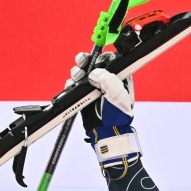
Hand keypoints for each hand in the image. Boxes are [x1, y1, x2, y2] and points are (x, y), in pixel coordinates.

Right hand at [70, 52, 139, 167]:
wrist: (107, 132)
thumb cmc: (117, 115)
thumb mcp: (118, 97)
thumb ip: (109, 81)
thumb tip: (94, 72)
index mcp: (119, 80)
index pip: (111, 62)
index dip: (103, 58)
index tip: (97, 59)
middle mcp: (106, 81)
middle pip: (93, 64)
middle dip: (85, 61)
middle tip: (81, 61)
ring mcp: (94, 87)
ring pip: (83, 73)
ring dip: (77, 71)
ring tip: (77, 76)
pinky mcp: (83, 94)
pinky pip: (74, 84)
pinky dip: (71, 82)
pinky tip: (71, 84)